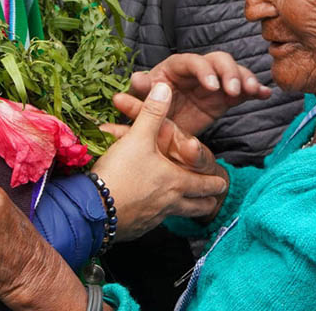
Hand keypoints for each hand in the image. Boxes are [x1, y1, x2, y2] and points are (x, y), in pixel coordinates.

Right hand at [93, 83, 229, 239]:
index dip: (216, 183)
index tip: (223, 183)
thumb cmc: (120, 172)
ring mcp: (153, 219)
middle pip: (198, 207)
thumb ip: (153, 113)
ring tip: (186, 208)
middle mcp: (170, 203)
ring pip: (178, 216)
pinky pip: (153, 222)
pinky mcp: (136, 228)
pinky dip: (156, 216)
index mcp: (177, 181)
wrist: (92, 208)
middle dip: (207, 202)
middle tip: (213, 200)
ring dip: (185, 210)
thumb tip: (165, 87)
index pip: (206, 186)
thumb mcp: (138, 137)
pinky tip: (149, 211)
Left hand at [123, 52, 270, 137]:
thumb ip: (142, 92)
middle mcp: (197, 71)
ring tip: (253, 90)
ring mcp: (214, 82)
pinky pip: (242, 90)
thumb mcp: (142, 104)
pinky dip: (255, 90)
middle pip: (218, 61)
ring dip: (245, 79)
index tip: (212, 85)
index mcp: (175, 68)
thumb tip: (137, 78)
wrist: (159, 133)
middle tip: (234, 90)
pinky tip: (265, 94)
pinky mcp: (225, 96)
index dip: (204, 70)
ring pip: (234, 72)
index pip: (192, 62)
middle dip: (229, 72)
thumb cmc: (147, 112)